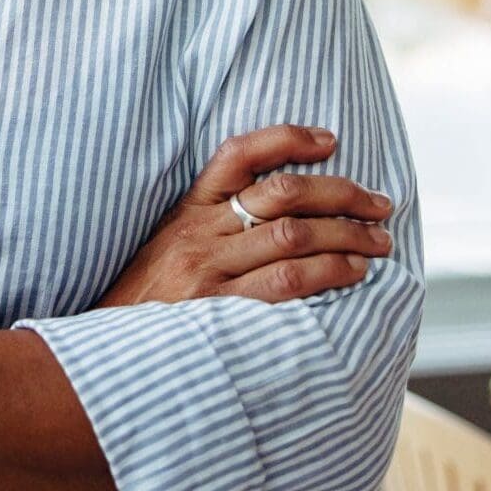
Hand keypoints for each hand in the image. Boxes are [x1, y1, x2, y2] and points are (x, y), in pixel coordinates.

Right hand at [97, 125, 394, 307]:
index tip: (330, 140)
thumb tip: (282, 208)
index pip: (238, 153)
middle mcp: (200, 232)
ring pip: (291, 235)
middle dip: (340, 193)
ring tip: (378, 242)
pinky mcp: (220, 310)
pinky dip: (328, 273)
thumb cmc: (148, 301)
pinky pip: (285, 282)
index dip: (287, 139)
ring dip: (346, 235)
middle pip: (280, 193)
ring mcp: (209, 270)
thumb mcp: (169, 246)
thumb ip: (213, 225)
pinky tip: (353, 273)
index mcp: (188, 209)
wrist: (110, 352)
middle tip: (380, 204)